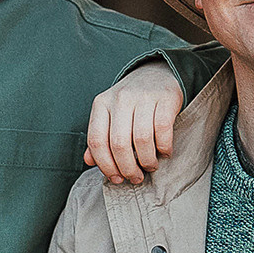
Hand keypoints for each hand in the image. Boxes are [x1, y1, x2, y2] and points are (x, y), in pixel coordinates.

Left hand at [85, 63, 183, 185]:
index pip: (96, 141)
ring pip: (141, 139)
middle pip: (119, 144)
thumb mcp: (110, 115)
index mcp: (101, 104)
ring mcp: (143, 97)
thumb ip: (99, 137)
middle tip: (136, 178)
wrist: (157, 74)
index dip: (105, 165)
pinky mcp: (165, 98)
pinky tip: (164, 152)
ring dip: (147, 160)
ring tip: (151, 167)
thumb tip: (88, 161)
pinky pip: (162, 130)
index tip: (116, 178)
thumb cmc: (131, 103)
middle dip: (127, 168)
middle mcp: (119, 99)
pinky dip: (164, 147)